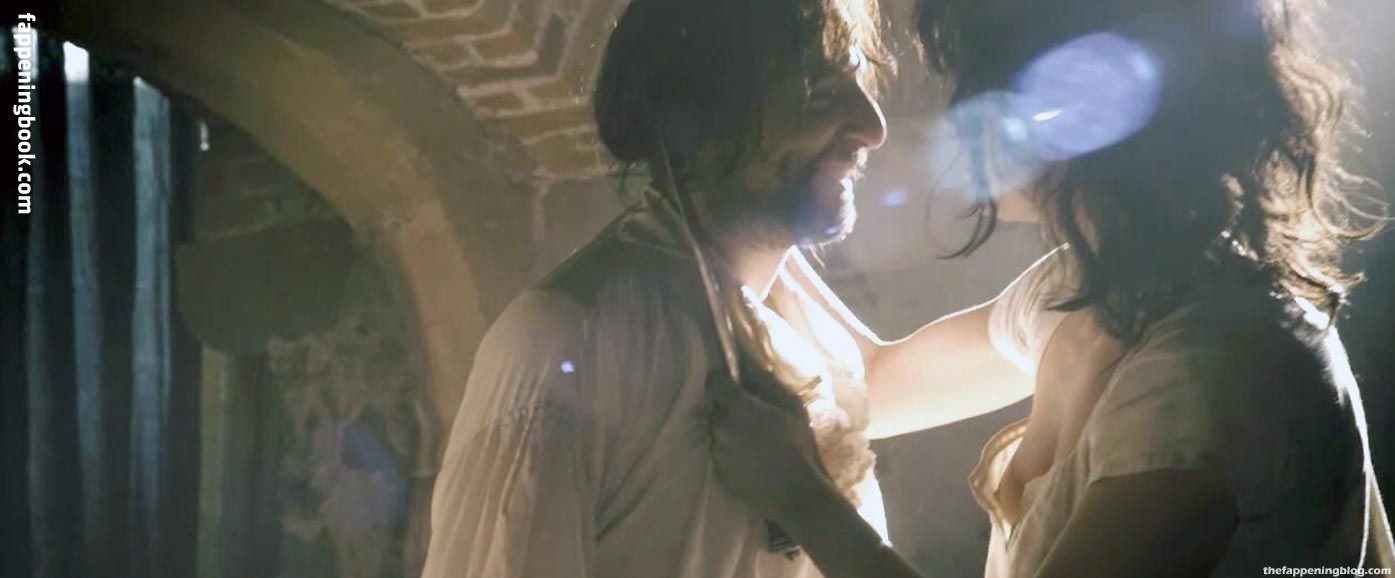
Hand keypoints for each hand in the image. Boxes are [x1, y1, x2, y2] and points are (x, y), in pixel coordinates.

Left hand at [708, 369, 838, 520]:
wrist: (795, 493)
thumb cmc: (798, 445)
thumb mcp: (791, 406)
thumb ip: (766, 382)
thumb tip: (747, 362)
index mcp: (737, 406)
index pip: (714, 382)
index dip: (722, 380)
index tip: (732, 383)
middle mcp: (720, 426)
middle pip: (714, 407)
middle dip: (726, 406)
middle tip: (747, 412)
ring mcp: (716, 450)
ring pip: (715, 430)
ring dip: (727, 428)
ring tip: (750, 437)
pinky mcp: (717, 470)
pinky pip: (718, 451)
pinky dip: (728, 449)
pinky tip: (748, 455)